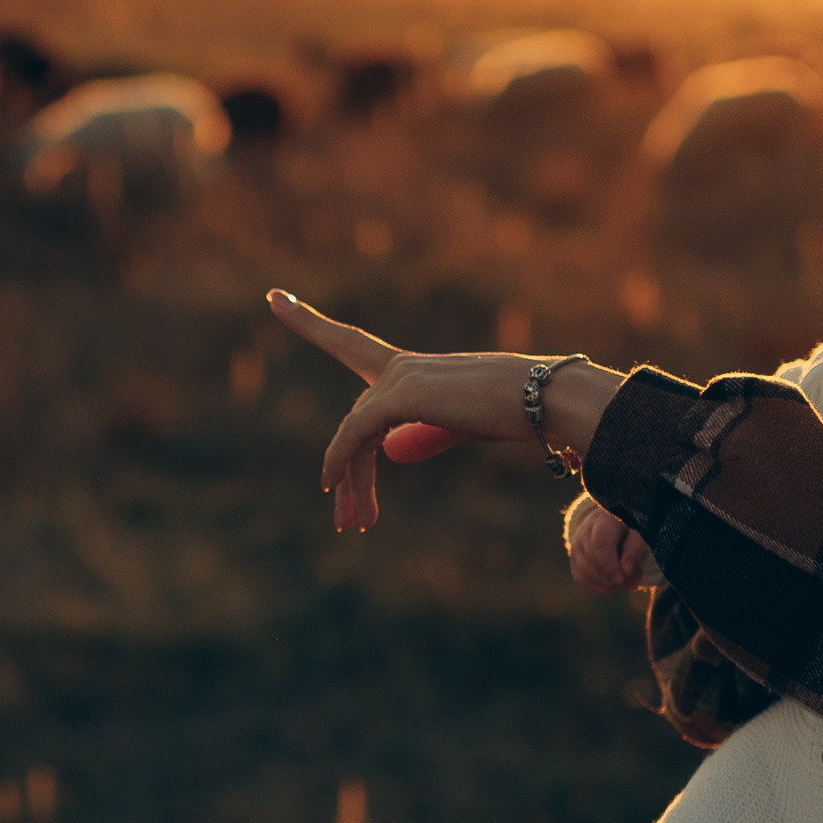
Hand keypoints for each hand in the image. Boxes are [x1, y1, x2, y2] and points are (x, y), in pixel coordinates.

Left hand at [267, 292, 619, 530]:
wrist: (548, 400)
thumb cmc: (516, 411)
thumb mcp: (461, 427)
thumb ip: (423, 437)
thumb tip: (388, 454)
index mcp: (414, 371)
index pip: (350, 344)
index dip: (311, 323)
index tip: (275, 297)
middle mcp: (401, 368)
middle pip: (356, 424)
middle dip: (346, 473)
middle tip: (347, 521)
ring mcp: (400, 379)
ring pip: (354, 434)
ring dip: (350, 482)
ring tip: (352, 524)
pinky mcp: (403, 395)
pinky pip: (357, 434)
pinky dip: (340, 460)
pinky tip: (331, 486)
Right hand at [565, 496, 651, 594]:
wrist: (613, 528)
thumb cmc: (629, 532)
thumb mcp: (639, 536)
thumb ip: (635, 552)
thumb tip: (626, 572)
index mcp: (603, 521)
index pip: (600, 545)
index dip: (610, 566)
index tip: (621, 579)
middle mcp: (584, 532)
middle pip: (592, 561)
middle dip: (611, 577)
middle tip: (631, 580)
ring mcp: (576, 547)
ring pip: (584, 572)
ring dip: (606, 583)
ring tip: (624, 580)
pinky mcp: (574, 560)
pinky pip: (581, 578)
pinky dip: (597, 587)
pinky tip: (611, 585)